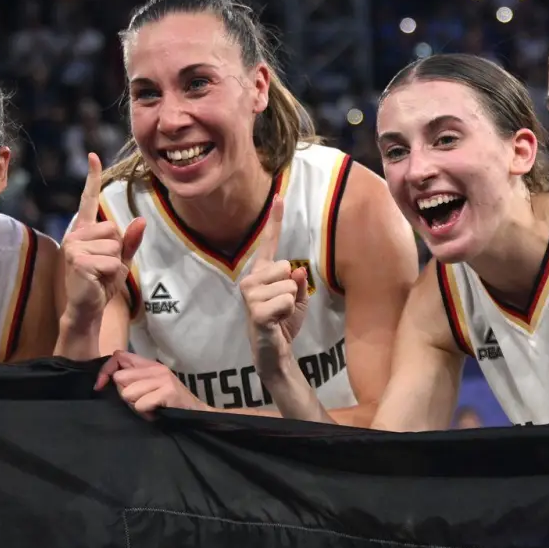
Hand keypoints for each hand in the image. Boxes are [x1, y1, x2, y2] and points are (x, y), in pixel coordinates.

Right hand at [63, 152, 144, 323]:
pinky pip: (111, 261)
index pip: (89, 199)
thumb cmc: (101, 283)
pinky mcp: (78, 260)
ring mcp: (73, 246)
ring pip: (114, 245)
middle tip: (103, 267)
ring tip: (99, 274)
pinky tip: (97, 280)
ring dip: (114, 264)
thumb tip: (141, 220)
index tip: (94, 155)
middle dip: (117, 251)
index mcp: (85, 230)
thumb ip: (130, 241)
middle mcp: (76, 234)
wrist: (87, 308)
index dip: (92, 177)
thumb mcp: (120, 260)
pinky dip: (111, 273)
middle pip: (114, 228)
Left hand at [94, 350, 206, 417]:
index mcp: (149, 364)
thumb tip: (107, 378)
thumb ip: (132, 378)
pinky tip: (157, 411)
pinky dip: (146, 412)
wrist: (196, 413)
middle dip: (125, 394)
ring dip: (136, 405)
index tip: (100, 386)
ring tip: (150, 407)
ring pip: (128, 394)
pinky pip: (140, 404)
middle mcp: (156, 368)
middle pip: (120, 378)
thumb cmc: (169, 402)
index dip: (105, 371)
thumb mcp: (150, 385)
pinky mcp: (168, 392)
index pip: (118, 356)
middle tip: (140, 401)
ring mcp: (163, 379)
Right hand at [238, 197, 309, 368]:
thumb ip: (298, 282)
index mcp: (261, 273)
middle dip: (293, 288)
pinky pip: (286, 301)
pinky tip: (277, 322)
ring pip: (288, 285)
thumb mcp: (297, 299)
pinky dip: (288, 312)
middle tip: (282, 305)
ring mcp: (250, 295)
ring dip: (291, 302)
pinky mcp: (256, 311)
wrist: (274, 351)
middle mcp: (251, 280)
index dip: (274, 220)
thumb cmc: (283, 322)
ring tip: (279, 315)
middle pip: (286, 267)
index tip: (278, 196)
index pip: (269, 244)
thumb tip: (296, 271)